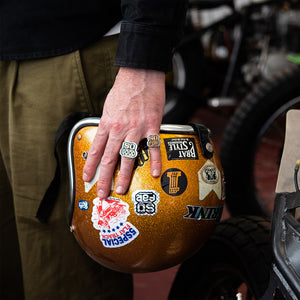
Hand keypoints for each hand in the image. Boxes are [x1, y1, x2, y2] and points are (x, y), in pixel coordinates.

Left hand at [83, 67, 164, 197]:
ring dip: (124, 175)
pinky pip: (153, 147)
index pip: (96, 150)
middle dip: (104, 177)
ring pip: (128, 157)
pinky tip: (154, 172)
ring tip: (121, 188)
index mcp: (107, 124)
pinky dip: (154, 161)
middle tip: (102, 192)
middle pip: (109, 158)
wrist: (140, 74)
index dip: (90, 166)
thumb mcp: (108, 107)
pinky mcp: (151, 126)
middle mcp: (119, 129)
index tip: (87, 177)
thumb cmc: (124, 89)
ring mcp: (136, 129)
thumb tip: (107, 138)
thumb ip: (107, 124)